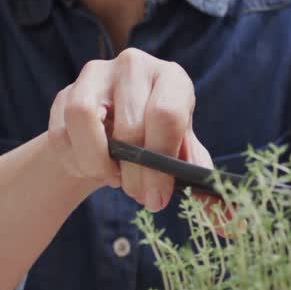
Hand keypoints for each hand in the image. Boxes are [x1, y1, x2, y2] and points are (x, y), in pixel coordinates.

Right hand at [48, 48, 213, 211]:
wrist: (114, 130)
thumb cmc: (157, 141)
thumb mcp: (182, 156)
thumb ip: (201, 182)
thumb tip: (230, 223)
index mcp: (173, 78)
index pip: (166, 115)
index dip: (160, 164)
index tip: (157, 198)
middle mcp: (136, 66)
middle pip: (129, 125)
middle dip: (134, 174)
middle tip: (137, 194)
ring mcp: (97, 73)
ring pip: (83, 118)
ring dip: (96, 162)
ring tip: (112, 176)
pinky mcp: (66, 90)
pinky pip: (61, 132)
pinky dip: (74, 160)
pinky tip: (89, 165)